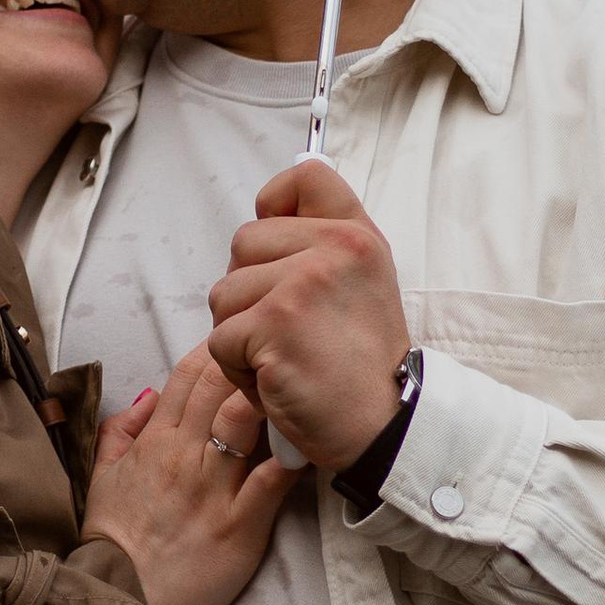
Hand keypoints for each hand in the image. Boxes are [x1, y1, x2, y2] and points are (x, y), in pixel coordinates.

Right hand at [83, 349, 287, 604]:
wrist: (122, 602)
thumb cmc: (114, 544)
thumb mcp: (101, 477)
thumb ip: (120, 431)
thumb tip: (150, 394)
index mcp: (154, 441)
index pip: (187, 375)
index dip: (219, 350)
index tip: (242, 343)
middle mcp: (184, 456)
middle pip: (222, 385)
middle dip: (251, 360)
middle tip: (276, 353)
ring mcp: (214, 489)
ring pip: (246, 418)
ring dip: (272, 397)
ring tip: (295, 388)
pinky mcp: (241, 525)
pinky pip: (273, 478)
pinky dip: (294, 455)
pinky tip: (311, 441)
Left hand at [204, 160, 410, 474]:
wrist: (383, 427)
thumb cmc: (362, 365)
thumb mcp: (363, 283)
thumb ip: (324, 242)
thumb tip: (266, 211)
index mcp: (357, 234)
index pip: (305, 177)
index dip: (277, 206)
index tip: (283, 249)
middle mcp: (335, 248)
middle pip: (244, 242)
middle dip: (250, 290)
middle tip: (290, 330)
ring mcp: (303, 284)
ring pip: (224, 293)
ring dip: (240, 334)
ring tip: (284, 358)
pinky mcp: (274, 324)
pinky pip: (220, 338)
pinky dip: (237, 369)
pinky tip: (275, 381)